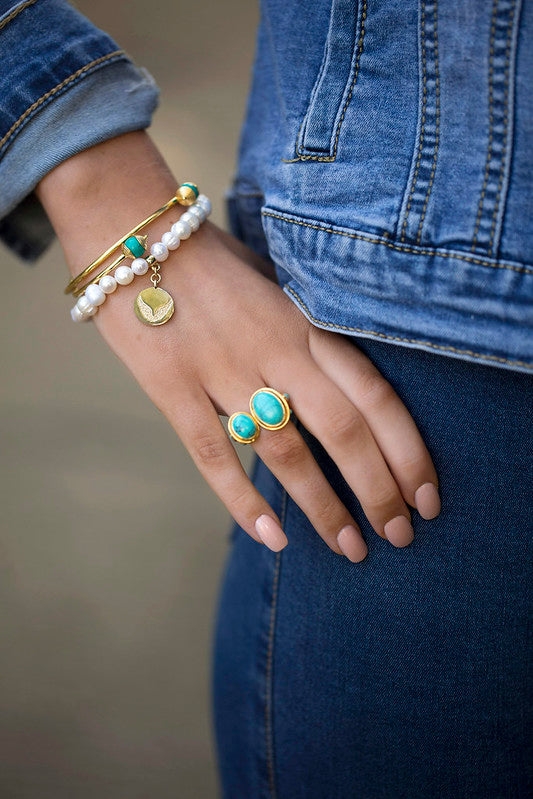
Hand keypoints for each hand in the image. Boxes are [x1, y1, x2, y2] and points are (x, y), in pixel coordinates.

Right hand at [37, 132, 440, 561]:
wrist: (133, 234)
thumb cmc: (211, 261)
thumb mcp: (277, 287)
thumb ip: (311, 334)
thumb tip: (346, 387)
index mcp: (307, 323)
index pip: (375, 396)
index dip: (408, 452)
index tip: (427, 498)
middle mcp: (276, 350)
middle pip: (343, 431)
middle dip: (379, 491)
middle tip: (399, 536)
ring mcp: (223, 370)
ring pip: (287, 453)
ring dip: (324, 508)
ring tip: (350, 549)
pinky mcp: (173, 389)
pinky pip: (213, 455)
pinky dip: (243, 501)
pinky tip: (273, 539)